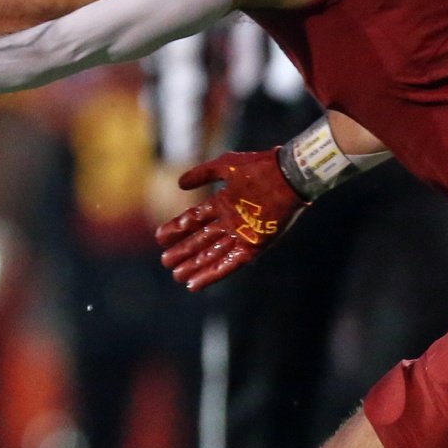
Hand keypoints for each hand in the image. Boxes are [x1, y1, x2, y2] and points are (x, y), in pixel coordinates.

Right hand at [153, 148, 308, 291]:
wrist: (288, 175)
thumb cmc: (260, 167)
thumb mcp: (225, 165)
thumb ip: (202, 173)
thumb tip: (179, 184)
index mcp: (224, 203)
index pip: (195, 219)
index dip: (177, 228)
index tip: (159, 237)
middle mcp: (231, 221)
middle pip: (202, 240)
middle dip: (184, 251)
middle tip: (166, 261)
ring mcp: (242, 234)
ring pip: (213, 254)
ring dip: (196, 266)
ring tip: (178, 276)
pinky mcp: (254, 245)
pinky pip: (230, 263)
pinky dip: (213, 273)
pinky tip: (197, 282)